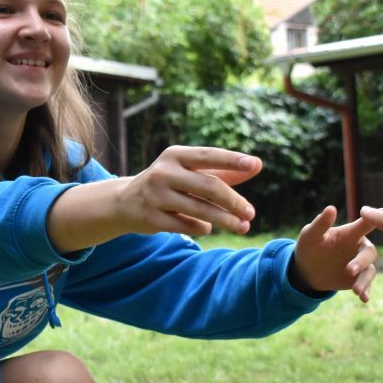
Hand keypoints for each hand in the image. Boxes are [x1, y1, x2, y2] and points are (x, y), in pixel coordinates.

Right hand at [116, 145, 261, 236]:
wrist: (125, 202)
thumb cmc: (168, 183)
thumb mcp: (190, 172)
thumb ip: (223, 170)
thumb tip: (257, 166)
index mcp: (175, 156)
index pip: (208, 156)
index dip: (232, 160)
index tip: (255, 164)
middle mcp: (164, 173)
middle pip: (208, 186)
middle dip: (233, 201)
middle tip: (251, 213)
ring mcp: (156, 196)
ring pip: (200, 209)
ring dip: (225, 220)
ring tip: (242, 226)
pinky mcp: (151, 218)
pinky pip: (186, 225)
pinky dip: (202, 227)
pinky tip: (207, 227)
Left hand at [293, 206, 377, 300]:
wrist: (306, 270)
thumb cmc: (309, 246)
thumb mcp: (310, 235)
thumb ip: (321, 223)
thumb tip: (331, 208)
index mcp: (351, 233)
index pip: (366, 225)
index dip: (375, 220)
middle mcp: (359, 248)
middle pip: (369, 252)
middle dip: (361, 261)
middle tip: (349, 270)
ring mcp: (360, 265)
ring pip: (369, 271)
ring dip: (364, 280)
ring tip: (356, 291)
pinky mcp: (358, 280)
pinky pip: (365, 285)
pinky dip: (365, 291)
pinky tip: (363, 298)